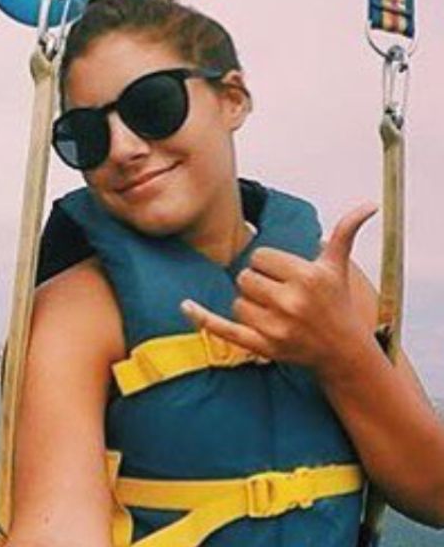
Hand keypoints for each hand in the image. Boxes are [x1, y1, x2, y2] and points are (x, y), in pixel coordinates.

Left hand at [181, 203, 377, 374]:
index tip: (285, 275)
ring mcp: (276, 327)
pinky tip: (185, 306)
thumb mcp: (339, 267)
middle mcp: (291, 302)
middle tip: (280, 294)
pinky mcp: (263, 346)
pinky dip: (203, 318)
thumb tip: (369, 204)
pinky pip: (224, 328)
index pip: (259, 257)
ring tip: (275, 312)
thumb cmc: (337, 303)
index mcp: (307, 278)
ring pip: (237, 301)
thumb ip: (345, 232)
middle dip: (258, 283)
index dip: (269, 264)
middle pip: (245, 278)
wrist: (343, 351)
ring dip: (249, 304)